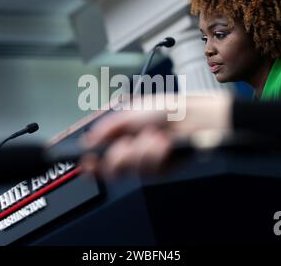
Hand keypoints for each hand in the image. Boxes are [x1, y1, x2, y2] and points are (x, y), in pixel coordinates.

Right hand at [80, 93, 231, 178]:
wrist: (193, 117)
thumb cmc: (167, 110)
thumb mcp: (130, 113)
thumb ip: (107, 128)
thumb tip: (88, 141)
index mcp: (121, 136)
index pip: (100, 156)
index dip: (91, 162)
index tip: (86, 162)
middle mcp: (132, 151)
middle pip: (111, 170)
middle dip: (117, 157)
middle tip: (126, 145)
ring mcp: (146, 162)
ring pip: (130, 170)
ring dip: (141, 151)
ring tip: (153, 136)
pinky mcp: (161, 170)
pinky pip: (149, 170)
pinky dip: (156, 154)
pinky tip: (164, 143)